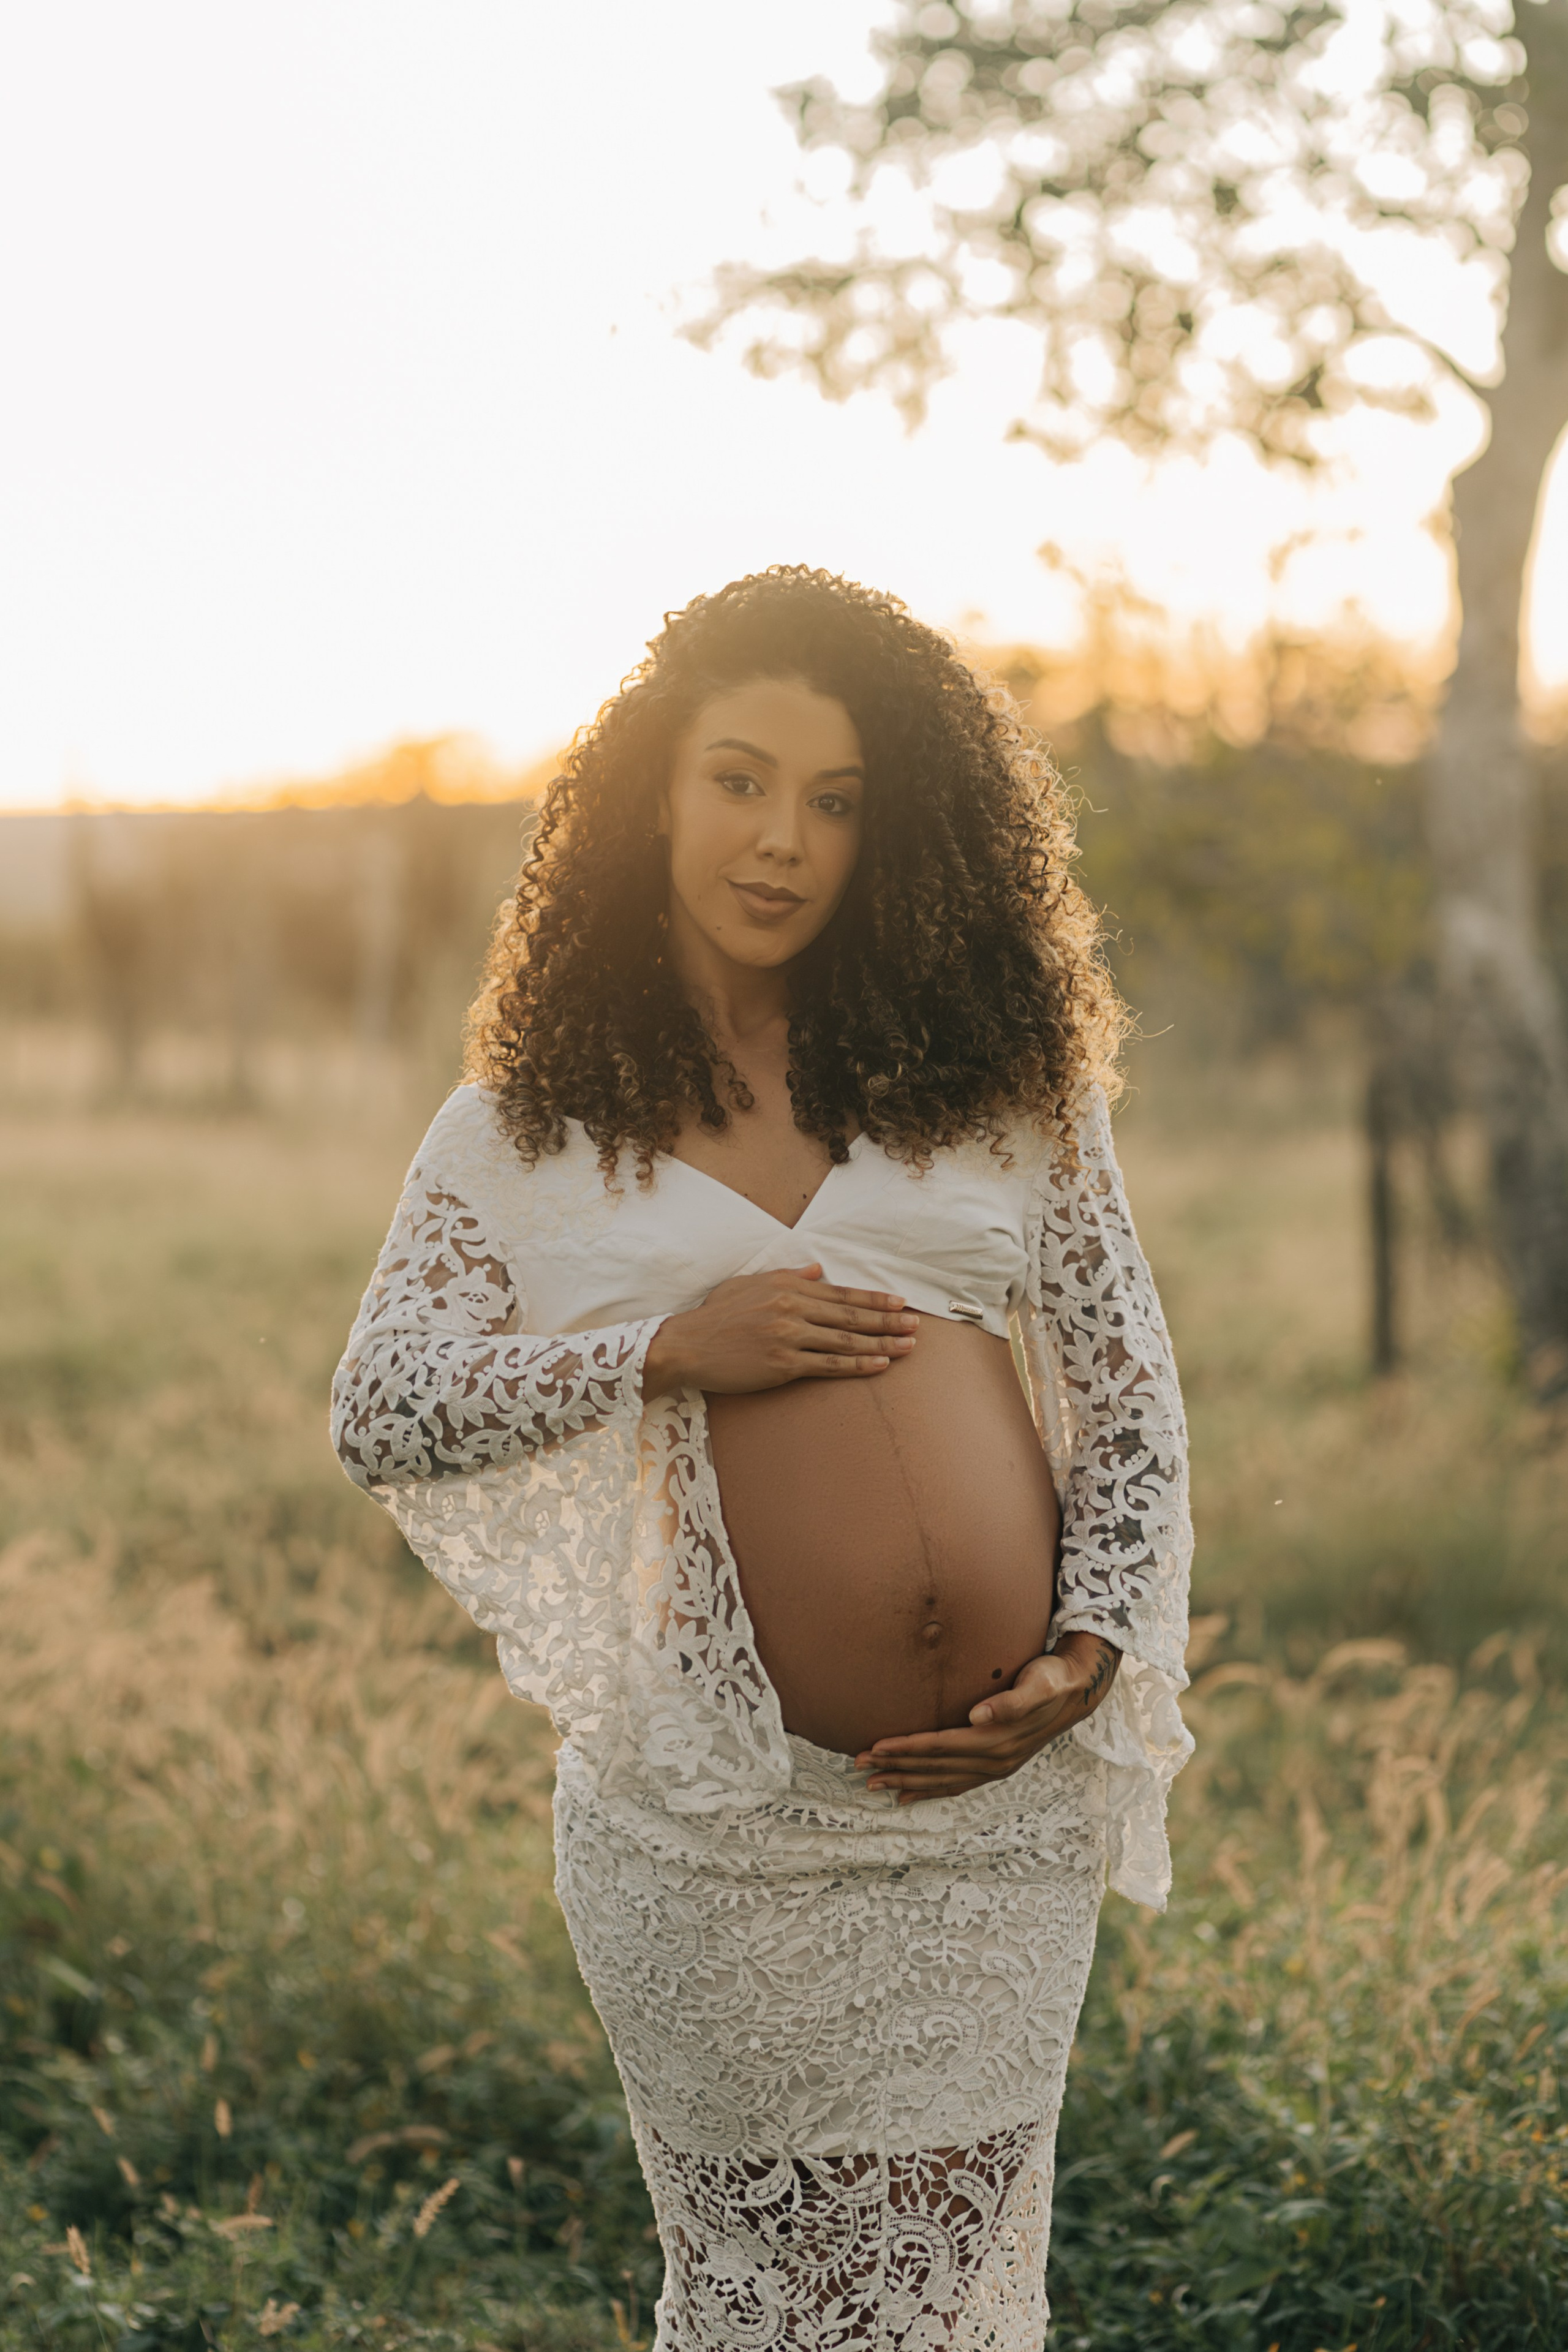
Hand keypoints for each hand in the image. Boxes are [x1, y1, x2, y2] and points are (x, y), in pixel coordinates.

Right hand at [644, 1265, 917, 1395]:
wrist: (686, 1345)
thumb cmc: (714, 1316)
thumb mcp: (748, 1284)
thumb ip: (786, 1275)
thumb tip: (817, 1270)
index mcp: (786, 1285)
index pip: (840, 1292)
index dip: (873, 1299)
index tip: (900, 1303)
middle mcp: (792, 1308)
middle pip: (850, 1315)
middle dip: (887, 1321)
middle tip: (915, 1325)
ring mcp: (788, 1336)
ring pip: (845, 1340)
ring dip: (881, 1344)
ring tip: (908, 1347)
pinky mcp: (783, 1364)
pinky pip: (828, 1365)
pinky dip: (857, 1365)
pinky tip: (879, 1365)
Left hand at [854, 1632, 1120, 1803]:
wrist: (1078, 1690)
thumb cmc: (1052, 1677)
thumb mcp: (1038, 1683)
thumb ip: (1010, 1701)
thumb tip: (977, 1715)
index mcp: (998, 1740)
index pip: (940, 1745)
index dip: (906, 1748)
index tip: (874, 1747)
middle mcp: (995, 1760)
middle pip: (935, 1767)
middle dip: (895, 1768)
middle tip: (858, 1766)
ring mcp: (996, 1767)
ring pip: (941, 1780)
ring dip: (905, 1782)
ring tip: (872, 1784)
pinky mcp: (996, 1766)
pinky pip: (956, 1784)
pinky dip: (930, 1790)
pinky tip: (907, 1795)